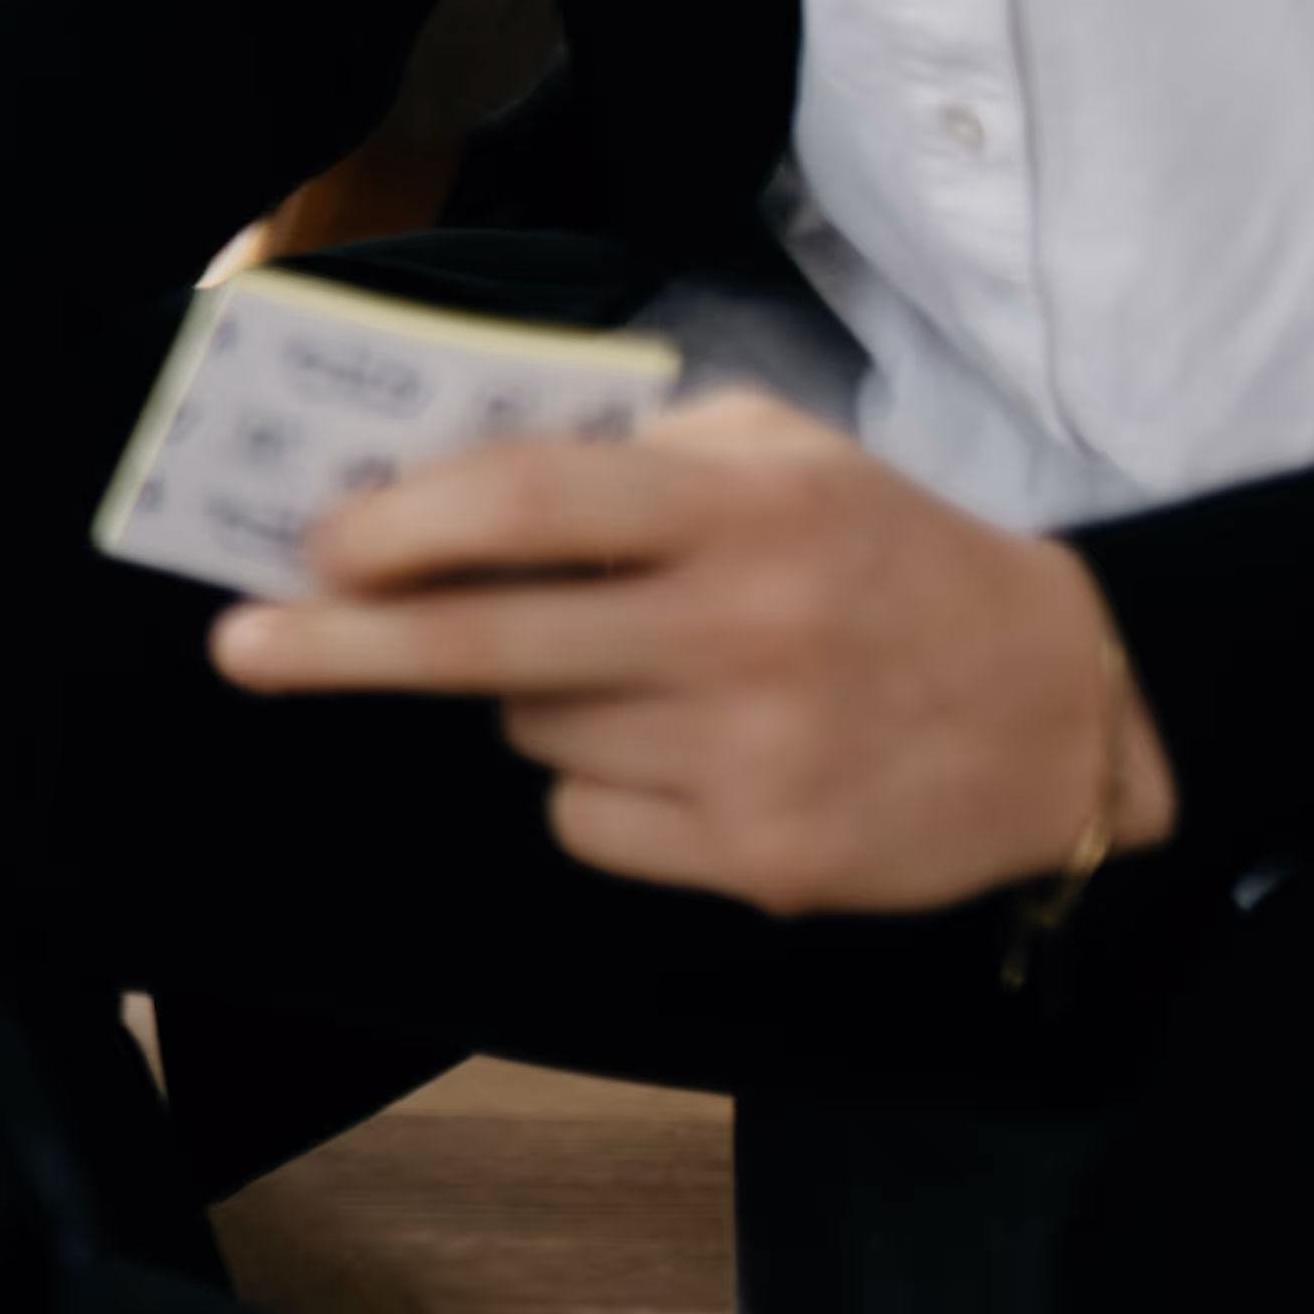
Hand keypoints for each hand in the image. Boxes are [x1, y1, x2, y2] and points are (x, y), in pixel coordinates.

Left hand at [212, 393, 1180, 914]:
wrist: (1073, 709)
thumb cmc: (888, 558)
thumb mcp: (781, 458)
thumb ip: (626, 452)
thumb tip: (433, 473)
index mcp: (742, 510)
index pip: (527, 502)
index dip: (400, 523)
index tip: (312, 543)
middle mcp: (745, 631)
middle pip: (483, 642)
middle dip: (337, 642)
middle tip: (240, 645)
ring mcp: (754, 756)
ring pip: (534, 732)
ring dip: (538, 702)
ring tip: (646, 673)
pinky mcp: (763, 861)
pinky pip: (587, 821)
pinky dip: (600, 792)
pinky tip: (693, 756)